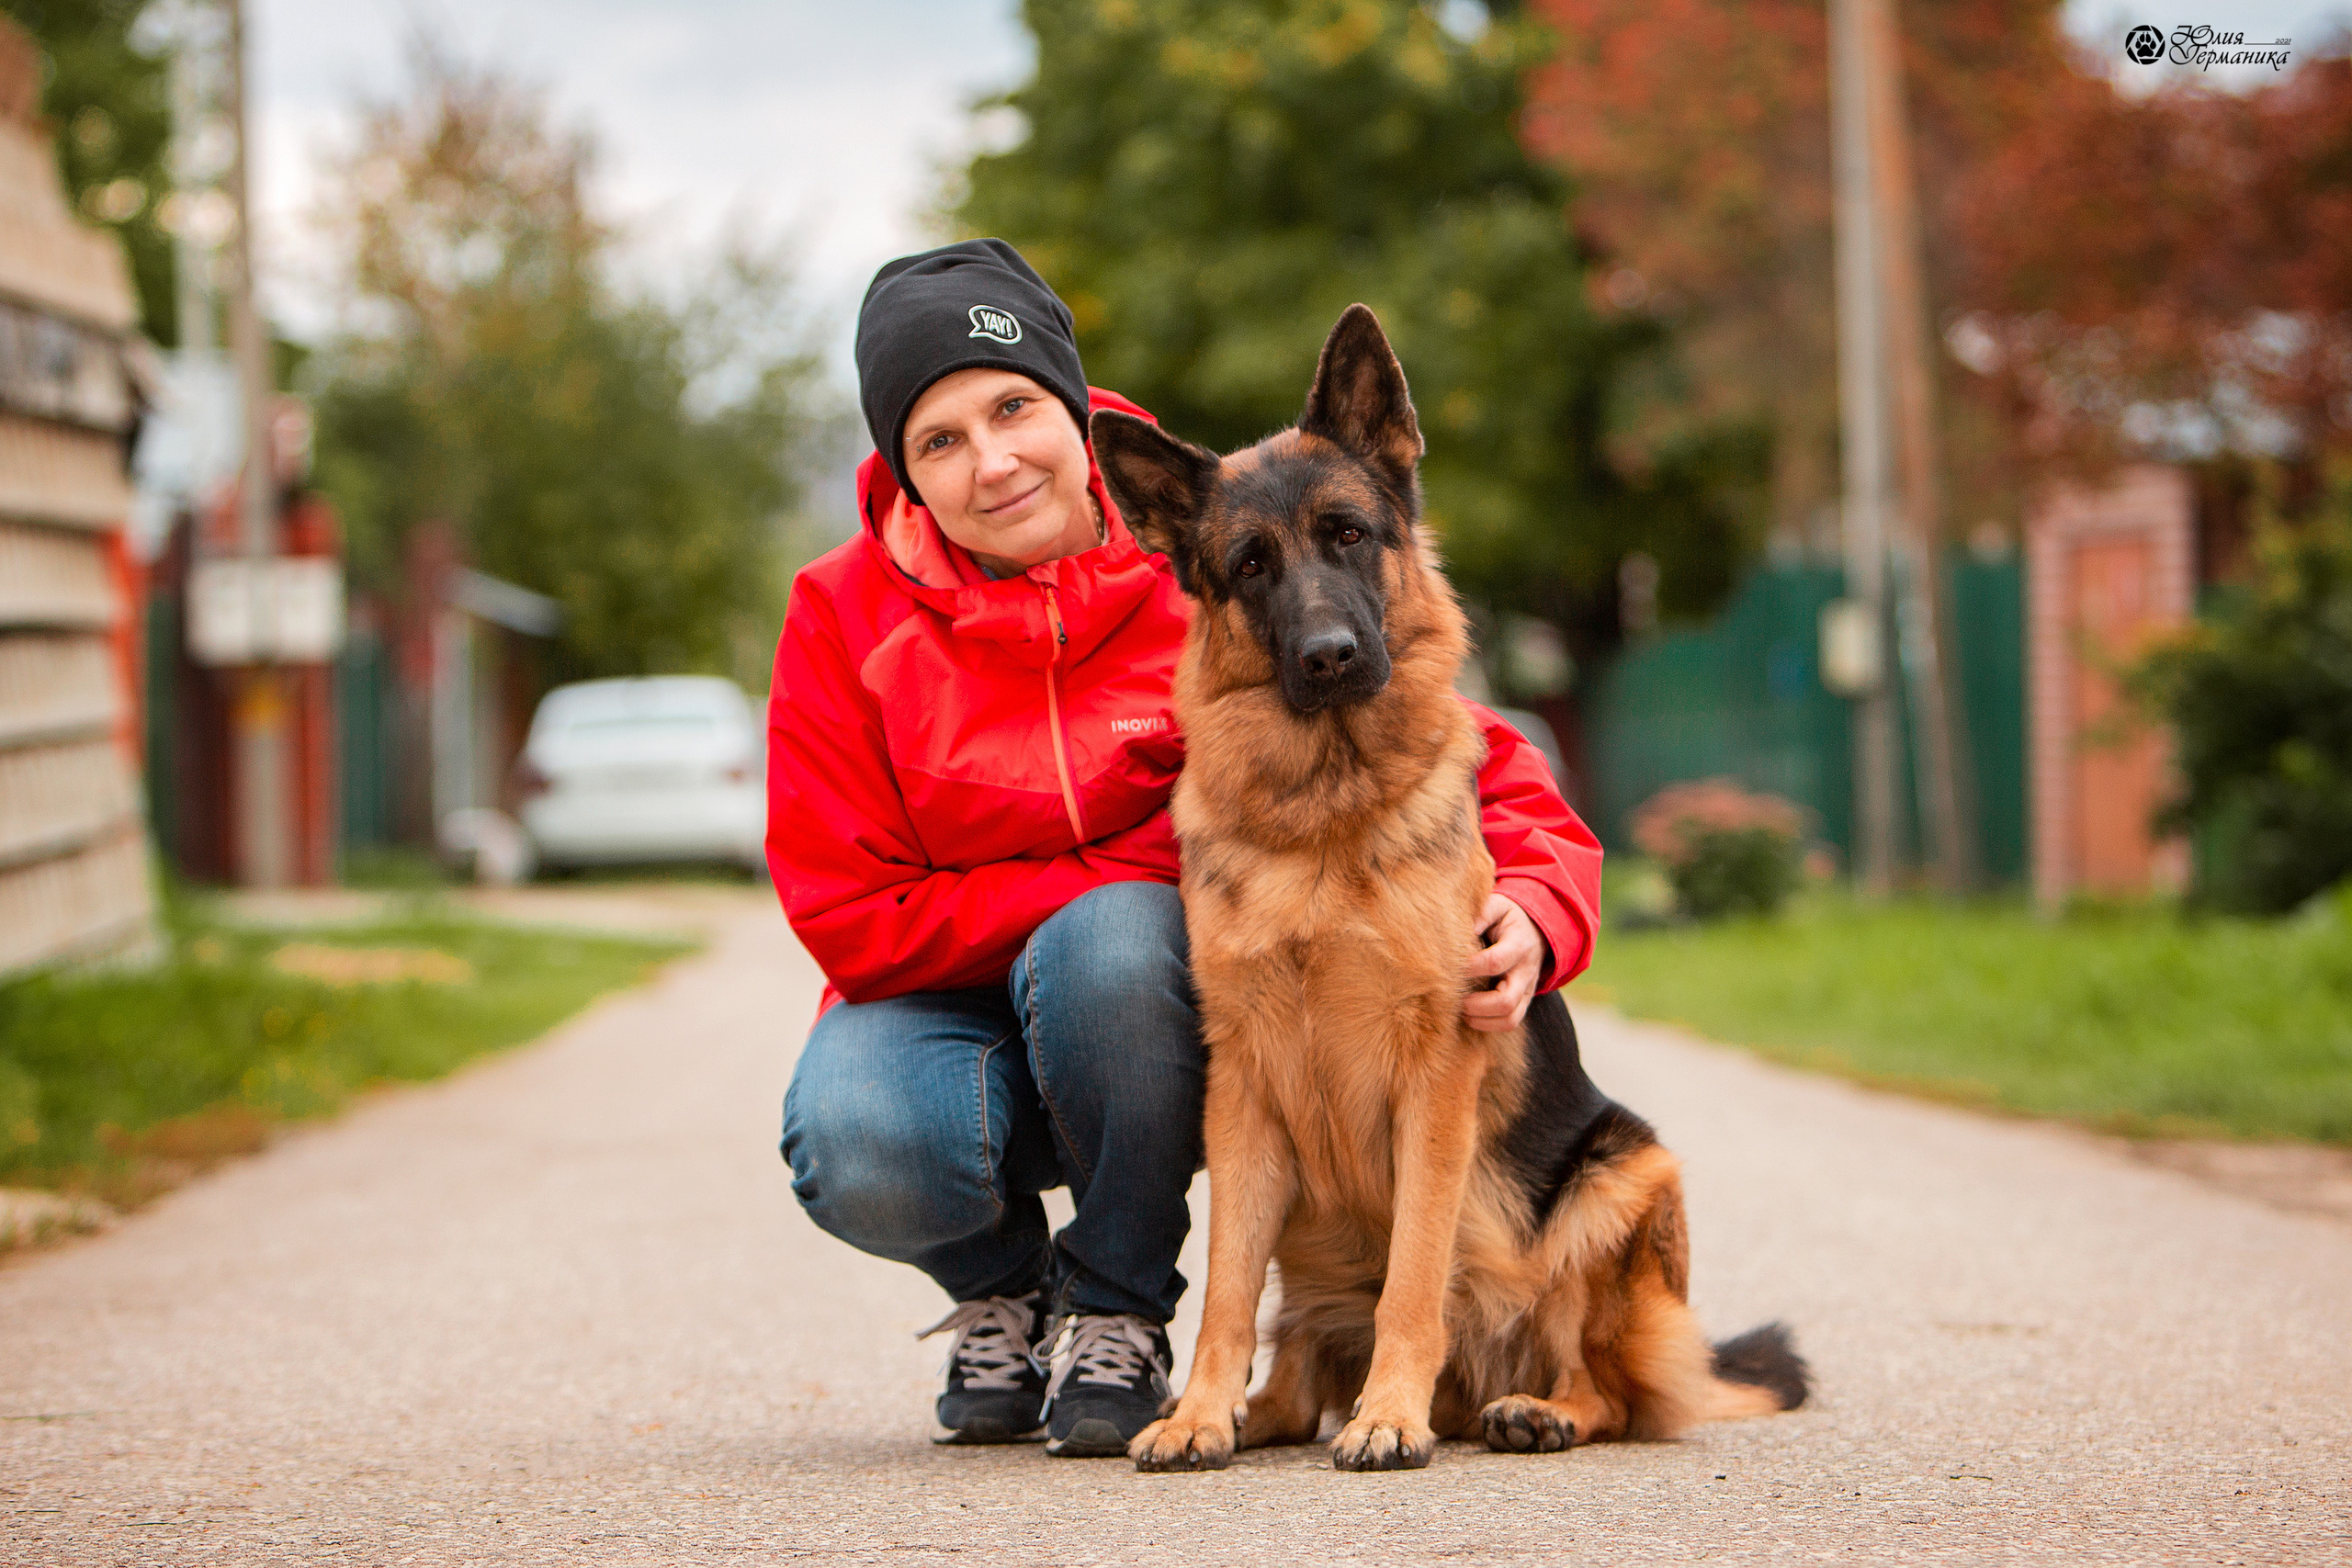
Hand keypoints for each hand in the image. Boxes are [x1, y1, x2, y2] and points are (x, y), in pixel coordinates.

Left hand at [1463, 894, 1546, 1032]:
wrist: (1536, 930)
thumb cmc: (1508, 918)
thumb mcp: (1498, 905)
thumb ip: (1482, 913)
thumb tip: (1462, 928)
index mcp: (1519, 944)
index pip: (1495, 962)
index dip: (1470, 968)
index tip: (1448, 968)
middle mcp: (1526, 971)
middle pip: (1506, 999)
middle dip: (1475, 1004)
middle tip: (1453, 998)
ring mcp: (1527, 989)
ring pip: (1509, 1018)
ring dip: (1481, 1019)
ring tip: (1459, 1009)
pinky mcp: (1524, 1002)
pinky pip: (1510, 1023)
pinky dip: (1487, 1025)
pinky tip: (1469, 1015)